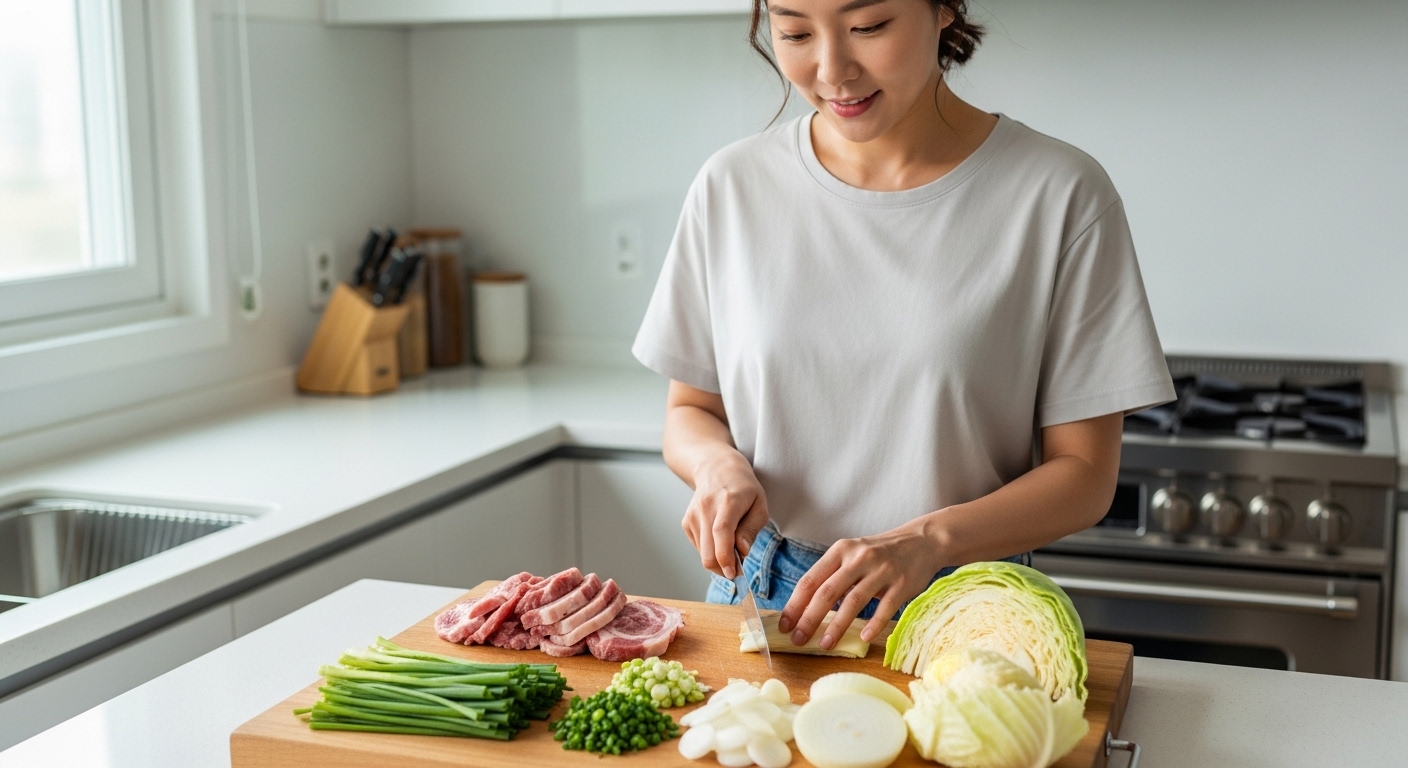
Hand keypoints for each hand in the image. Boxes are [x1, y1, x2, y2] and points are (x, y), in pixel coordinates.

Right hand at [681, 452, 768, 579]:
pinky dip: (710, 551)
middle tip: (738, 569)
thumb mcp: (759, 504)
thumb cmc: (743, 488)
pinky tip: (719, 538)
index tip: (733, 573)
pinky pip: (699, 548)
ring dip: (718, 560)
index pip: (722, 531)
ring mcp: (693, 515)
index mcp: (728, 501)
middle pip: (708, 551)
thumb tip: (742, 552)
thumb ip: (751, 529)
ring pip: (703, 554)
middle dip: (723, 568)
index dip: (726, 556)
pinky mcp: (686, 522)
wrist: (716, 468)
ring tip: (732, 547)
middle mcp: (706, 508)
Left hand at [778, 517, 945, 648]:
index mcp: (841, 550)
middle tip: (798, 639)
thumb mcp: (852, 555)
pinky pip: (885, 607)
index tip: (784, 625)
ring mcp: (882, 570)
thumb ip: (832, 575)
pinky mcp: (902, 583)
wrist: (921, 541)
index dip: (795, 604)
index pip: (811, 579)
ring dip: (837, 626)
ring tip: (825, 644)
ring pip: (854, 601)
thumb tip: (805, 608)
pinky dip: (874, 624)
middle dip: (809, 618)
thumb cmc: (879, 553)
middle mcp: (858, 558)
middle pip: (827, 591)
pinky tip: (864, 638)